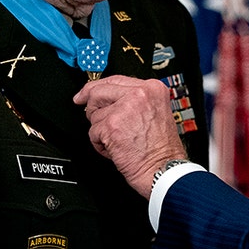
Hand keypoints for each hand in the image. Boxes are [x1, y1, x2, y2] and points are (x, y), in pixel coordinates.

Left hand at [74, 76, 187, 198]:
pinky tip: (116, 149)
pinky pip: (93, 132)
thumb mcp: (155, 112)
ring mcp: (125, 108)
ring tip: (120, 141)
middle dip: (91, 108)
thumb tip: (107, 98)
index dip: (96, 88)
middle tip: (96, 121)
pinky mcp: (112, 125)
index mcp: (152, 88)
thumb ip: (134, 101)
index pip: (115, 79)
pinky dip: (100, 145)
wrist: (163, 169)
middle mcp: (139, 94)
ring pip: (95, 114)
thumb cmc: (161, 149)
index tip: (84, 94)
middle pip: (98, 91)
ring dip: (101, 131)